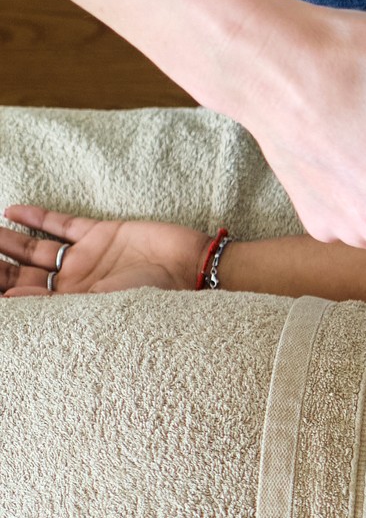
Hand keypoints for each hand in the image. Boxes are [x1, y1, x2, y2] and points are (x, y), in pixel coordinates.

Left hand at [1, 205, 208, 296]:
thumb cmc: (159, 295)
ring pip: (35, 247)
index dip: (4, 290)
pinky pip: (62, 225)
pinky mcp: (101, 234)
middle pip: (25, 273)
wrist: (194, 268)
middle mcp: (77, 284)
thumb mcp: (107, 306)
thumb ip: (60, 302)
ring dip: (7, 240)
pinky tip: (12, 211)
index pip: (29, 297)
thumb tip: (12, 296)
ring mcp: (87, 257)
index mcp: (77, 306)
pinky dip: (38, 217)